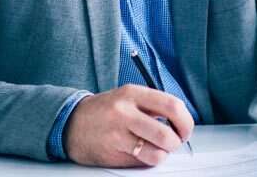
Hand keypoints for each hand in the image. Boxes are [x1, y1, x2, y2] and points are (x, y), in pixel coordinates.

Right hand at [63, 84, 194, 167]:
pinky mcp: (113, 153)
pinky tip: (139, 153)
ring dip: (162, 154)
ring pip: (157, 153)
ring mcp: (118, 134)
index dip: (185, 122)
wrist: (71, 123)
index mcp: (133, 93)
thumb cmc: (104, 111)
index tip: (185, 129)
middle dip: (176, 142)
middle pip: (167, 134)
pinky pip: (142, 163)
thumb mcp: (127, 97)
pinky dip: (147, 161)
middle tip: (173, 142)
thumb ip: (153, 106)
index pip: (172, 106)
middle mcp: (125, 112)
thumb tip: (180, 122)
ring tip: (155, 148)